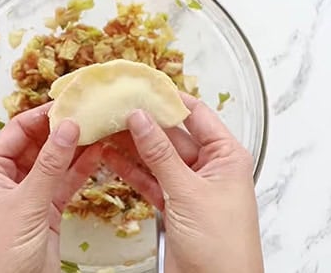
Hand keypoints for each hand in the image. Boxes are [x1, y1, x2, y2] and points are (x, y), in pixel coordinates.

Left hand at [0, 103, 100, 272]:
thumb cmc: (0, 253)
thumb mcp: (27, 203)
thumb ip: (50, 165)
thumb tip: (67, 127)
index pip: (18, 130)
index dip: (43, 115)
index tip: (69, 103)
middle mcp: (8, 177)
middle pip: (38, 143)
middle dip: (62, 130)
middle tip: (89, 114)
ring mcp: (29, 193)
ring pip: (55, 162)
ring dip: (75, 148)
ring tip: (99, 128)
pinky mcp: (47, 209)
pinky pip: (64, 182)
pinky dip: (80, 169)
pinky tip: (98, 154)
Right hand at [102, 93, 263, 272]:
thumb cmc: (222, 244)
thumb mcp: (189, 192)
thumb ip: (161, 155)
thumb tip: (140, 119)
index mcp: (226, 155)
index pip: (196, 115)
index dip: (169, 99)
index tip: (143, 86)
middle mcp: (208, 166)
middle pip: (172, 135)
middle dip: (144, 122)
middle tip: (115, 107)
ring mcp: (189, 186)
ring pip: (157, 158)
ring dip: (132, 146)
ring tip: (105, 127)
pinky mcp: (173, 205)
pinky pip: (149, 180)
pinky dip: (131, 170)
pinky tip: (110, 156)